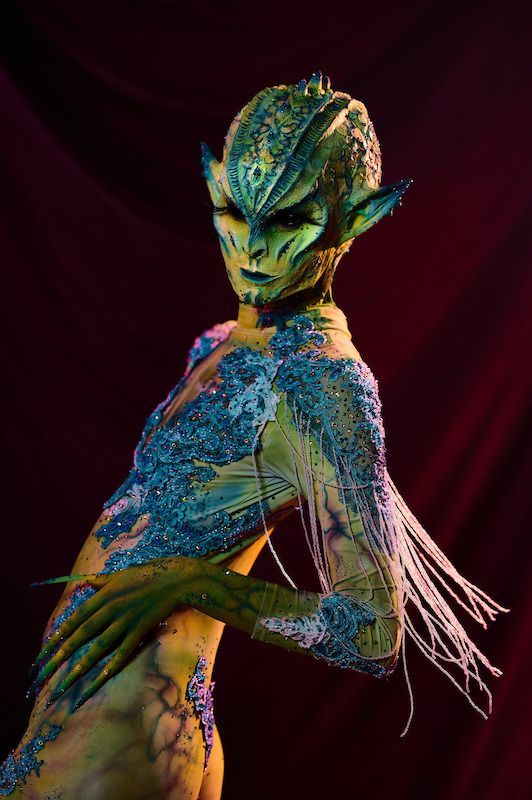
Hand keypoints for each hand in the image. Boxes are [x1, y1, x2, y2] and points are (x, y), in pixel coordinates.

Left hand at [33, 557, 192, 709]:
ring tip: (66, 683)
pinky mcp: (140, 630)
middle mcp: (112, 608)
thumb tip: (85, 583)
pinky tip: (99, 681)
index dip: (60, 634)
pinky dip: (111, 667)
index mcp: (104, 594)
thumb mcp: (120, 575)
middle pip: (83, 634)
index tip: (45, 650)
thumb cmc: (147, 574)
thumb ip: (101, 581)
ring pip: (99, 647)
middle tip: (46, 672)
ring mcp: (126, 621)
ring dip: (81, 666)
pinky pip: (123, 652)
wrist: (174, 579)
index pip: (77, 617)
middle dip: (62, 655)